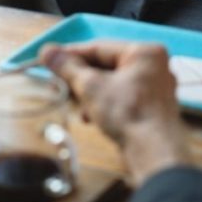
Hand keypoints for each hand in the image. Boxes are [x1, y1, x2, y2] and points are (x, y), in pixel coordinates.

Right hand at [41, 40, 190, 182]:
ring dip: (91, 95)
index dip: (71, 54)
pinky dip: (105, 104)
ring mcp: (156, 87)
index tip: (49, 59)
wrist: (153, 154)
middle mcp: (154, 65)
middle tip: (58, 84)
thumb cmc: (126, 113)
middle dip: (81, 79)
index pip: (99, 47)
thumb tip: (46, 50)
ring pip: (113, 83)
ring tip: (78, 108)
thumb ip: (68, 67)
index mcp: (144, 52)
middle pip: (107, 65)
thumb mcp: (90, 86)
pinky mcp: (153, 108)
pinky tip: (91, 118)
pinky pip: (122, 97)